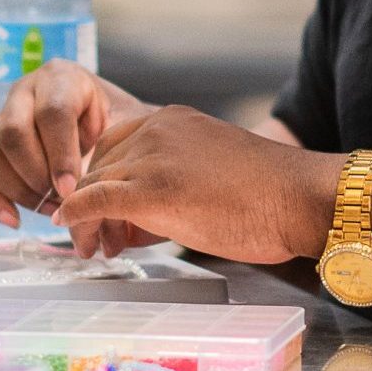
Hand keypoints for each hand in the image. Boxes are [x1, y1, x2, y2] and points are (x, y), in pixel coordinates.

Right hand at [0, 60, 151, 227]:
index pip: (52, 113)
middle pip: (13, 133)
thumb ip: (113, 149)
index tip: (72, 188)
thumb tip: (92, 190)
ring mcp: (2, 118)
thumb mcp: (127, 126)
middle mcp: (25, 93)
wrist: (107, 125)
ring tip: (51, 210)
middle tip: (62, 202)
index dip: (60, 154)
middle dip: (37, 176)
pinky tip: (15, 220)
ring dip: (18, 190)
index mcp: (61, 78)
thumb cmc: (118, 125)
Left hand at [54, 107, 341, 261]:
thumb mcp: (211, 175)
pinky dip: (77, 217)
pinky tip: (72, 230)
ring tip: (90, 249)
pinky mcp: (152, 189)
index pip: (115, 144)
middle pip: (100, 163)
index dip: (104, 180)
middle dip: (91, 203)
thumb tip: (135, 221)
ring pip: (94, 183)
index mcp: (172, 121)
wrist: (300, 198)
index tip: (105, 212)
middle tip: (94, 240)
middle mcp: (157, 129)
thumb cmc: (269, 197)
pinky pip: (96, 199)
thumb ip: (171, 185)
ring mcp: (153, 157)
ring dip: (84, 219)